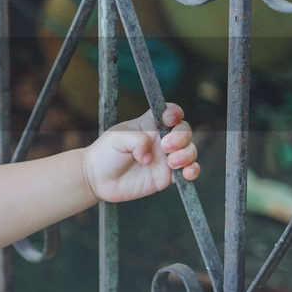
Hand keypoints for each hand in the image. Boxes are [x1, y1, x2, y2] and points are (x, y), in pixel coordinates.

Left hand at [82, 103, 199, 203]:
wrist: (98, 180)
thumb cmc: (105, 154)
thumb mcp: (116, 139)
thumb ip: (136, 140)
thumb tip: (151, 154)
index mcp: (149, 124)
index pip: (170, 112)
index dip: (175, 113)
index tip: (168, 119)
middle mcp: (160, 139)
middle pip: (184, 131)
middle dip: (181, 137)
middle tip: (165, 147)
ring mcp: (165, 157)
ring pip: (190, 150)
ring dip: (187, 154)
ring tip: (171, 162)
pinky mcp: (167, 176)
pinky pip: (188, 171)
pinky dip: (193, 171)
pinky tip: (187, 173)